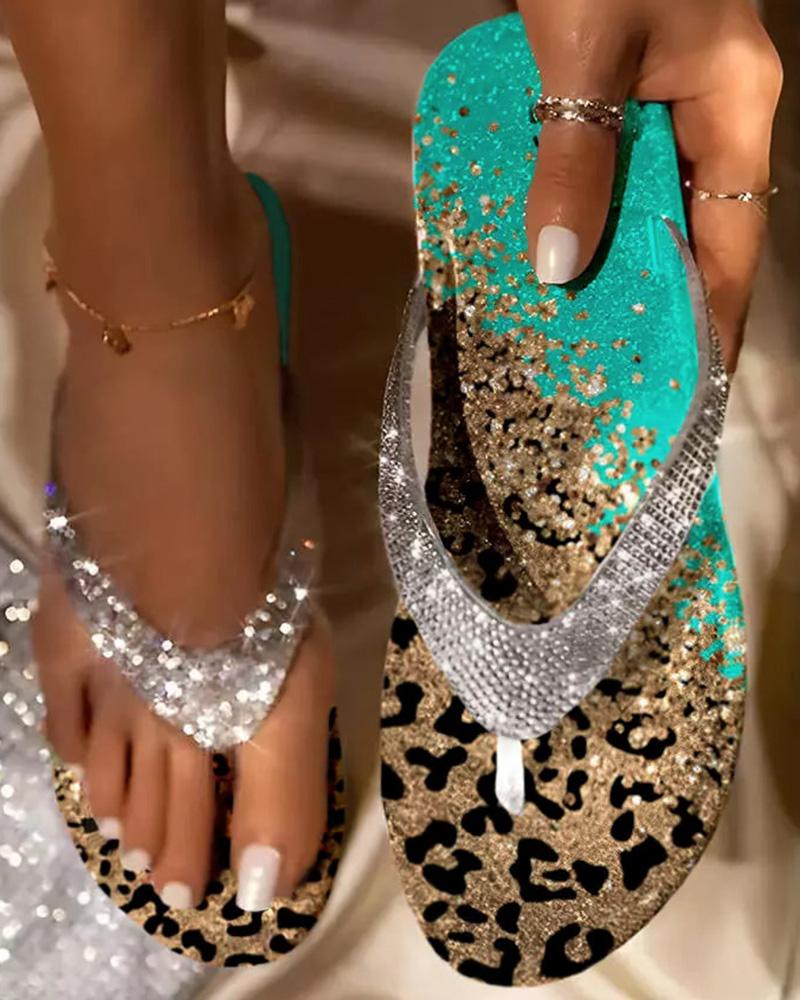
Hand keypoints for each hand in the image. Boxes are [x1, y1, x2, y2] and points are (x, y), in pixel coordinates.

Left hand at [518, 0, 781, 370]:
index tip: (686, 385)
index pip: (732, 242)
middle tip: (612, 373)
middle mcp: (707, 115)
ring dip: (607, 261)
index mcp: (733, 109)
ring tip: (569, 331)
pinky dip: (575, 212)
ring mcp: (660, 103)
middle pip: (687, 232)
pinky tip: (541, 251)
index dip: (712, 317)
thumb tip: (560, 267)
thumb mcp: (586, 56)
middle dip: (651, 302)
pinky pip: (602, 170)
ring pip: (641, 204)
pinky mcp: (613, 92)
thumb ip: (576, 160)